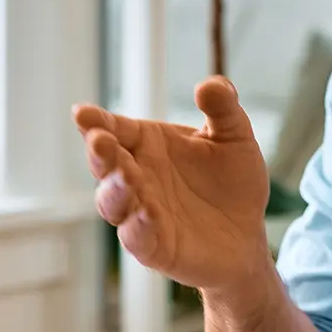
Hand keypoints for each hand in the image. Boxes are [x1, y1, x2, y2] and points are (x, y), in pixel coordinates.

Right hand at [72, 77, 273, 293]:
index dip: (97, 121)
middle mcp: (137, 177)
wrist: (248, 233)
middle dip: (99, 152)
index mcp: (147, 144)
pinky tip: (148, 213)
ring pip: (113, 202)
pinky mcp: (154, 246)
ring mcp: (140, 213)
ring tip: (126, 176)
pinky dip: (139, 226)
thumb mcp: (234, 136)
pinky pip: (137, 237)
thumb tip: (210, 85)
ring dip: (115, 189)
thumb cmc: (231, 181)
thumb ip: (223, 107)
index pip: (116, 128)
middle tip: (99, 139)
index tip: (82, 113)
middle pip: (106, 164)